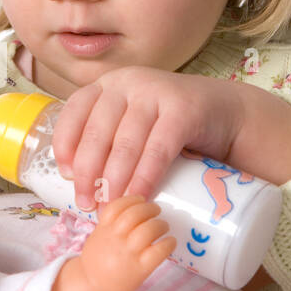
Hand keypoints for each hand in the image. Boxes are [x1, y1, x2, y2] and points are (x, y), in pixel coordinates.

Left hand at [51, 67, 241, 210]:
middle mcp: (127, 83)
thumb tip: (78, 182)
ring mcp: (155, 93)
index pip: (75, 112)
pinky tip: (139, 196)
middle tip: (87, 203)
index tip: (66, 175)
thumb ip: (108, 139)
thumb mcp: (132, 122)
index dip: (66, 144)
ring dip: (115, 181)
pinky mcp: (183, 109)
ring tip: (111, 207)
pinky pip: (158, 149)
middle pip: (97, 133)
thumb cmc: (167, 125)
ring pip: (126, 144)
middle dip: (88, 173)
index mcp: (108, 86)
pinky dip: (146, 177)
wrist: (223, 112)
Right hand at [73, 194, 176, 290]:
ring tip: (163, 226)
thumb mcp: (98, 236)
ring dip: (160, 224)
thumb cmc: (99, 260)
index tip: (141, 199)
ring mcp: (128, 253)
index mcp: (104, 229)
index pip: (117, 206)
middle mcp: (115, 239)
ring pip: (148, 230)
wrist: (94, 286)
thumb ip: (111, 223)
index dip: (132, 199)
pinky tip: (170, 242)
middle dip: (150, 208)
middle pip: (134, 214)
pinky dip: (168, 243)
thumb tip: (133, 207)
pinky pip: (159, 251)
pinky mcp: (140, 268)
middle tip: (156, 211)